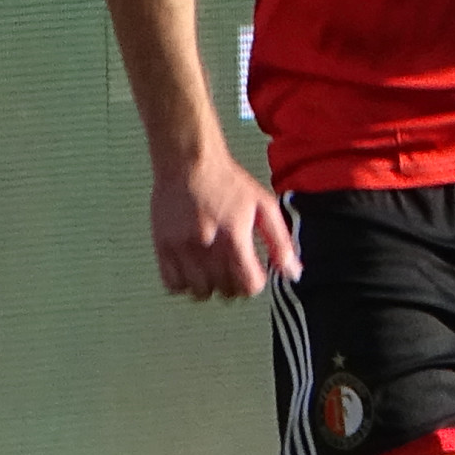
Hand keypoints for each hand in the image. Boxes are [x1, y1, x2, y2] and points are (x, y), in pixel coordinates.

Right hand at [150, 145, 298, 300]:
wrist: (189, 163)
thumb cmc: (228, 183)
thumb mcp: (264, 207)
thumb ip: (280, 243)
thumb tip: (292, 272)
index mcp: (234, 236)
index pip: (248, 285)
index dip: (254, 284)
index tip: (253, 274)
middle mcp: (206, 245)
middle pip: (225, 291)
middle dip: (235, 286)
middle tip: (234, 270)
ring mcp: (181, 248)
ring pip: (199, 292)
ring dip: (211, 287)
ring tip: (214, 270)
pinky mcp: (162, 247)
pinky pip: (172, 284)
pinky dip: (185, 284)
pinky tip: (193, 270)